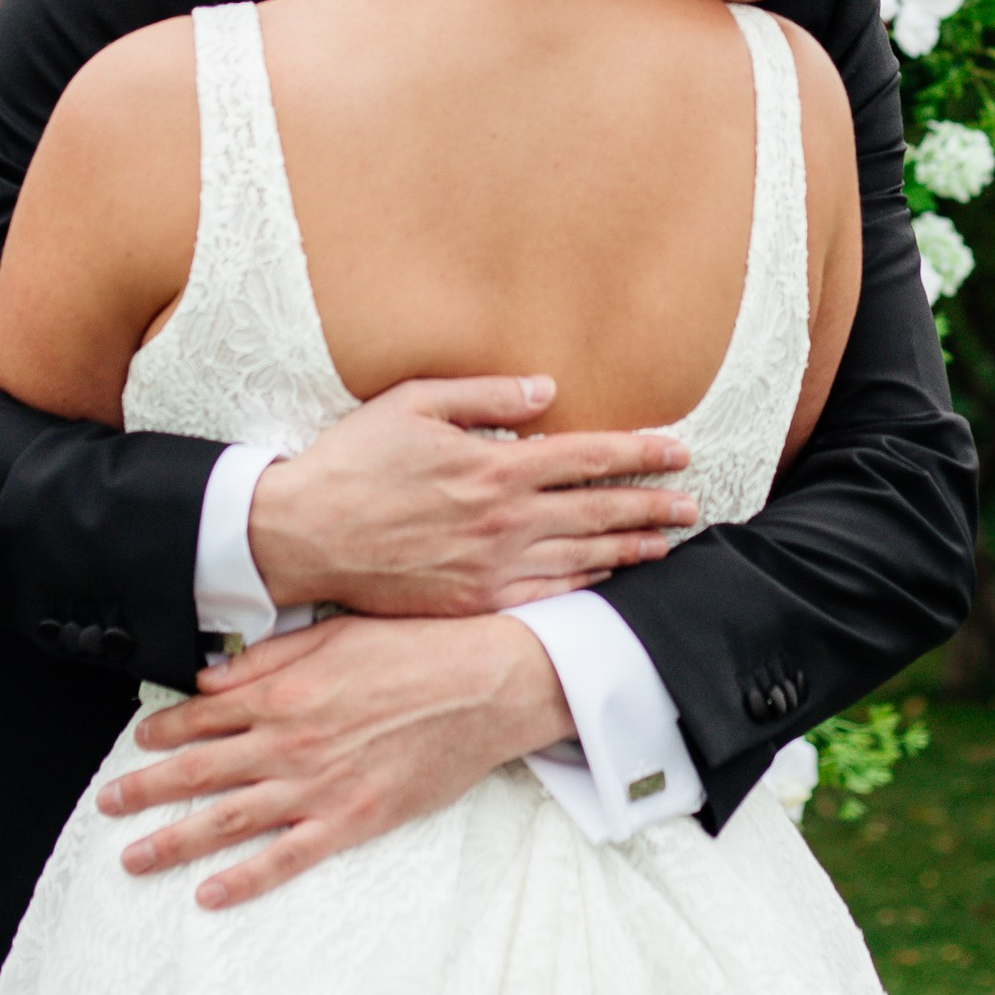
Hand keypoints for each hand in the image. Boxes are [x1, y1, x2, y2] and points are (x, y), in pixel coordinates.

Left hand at [100, 613, 566, 905]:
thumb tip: (212, 676)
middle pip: (201, 770)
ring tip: (133, 857)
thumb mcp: (336, 633)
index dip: (164, 733)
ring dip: (174, 840)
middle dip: (146, 790)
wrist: (485, 682)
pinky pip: (287, 856)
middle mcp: (289, 740)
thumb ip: (269, 659)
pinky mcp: (352, 819)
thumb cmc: (417, 649)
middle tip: (106, 806)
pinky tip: (209, 894)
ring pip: (229, 819)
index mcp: (284, 691)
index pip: (205, 715)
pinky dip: (245, 879)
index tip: (137, 745)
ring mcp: (318, 784)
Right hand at [246, 378, 697, 615]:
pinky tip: (607, 579)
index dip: (638, 451)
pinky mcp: (472, 602)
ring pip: (580, 557)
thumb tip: (548, 392)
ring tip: (667, 542)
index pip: (588, 457)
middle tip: (691, 502)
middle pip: (598, 511)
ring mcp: (490, 567)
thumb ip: (487, 397)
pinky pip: (545, 596)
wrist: (303, 536)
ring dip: (630, 548)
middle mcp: (503, 521)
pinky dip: (584, 586)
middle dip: (651, 503)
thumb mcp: (415, 404)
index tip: (677, 449)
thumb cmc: (355, 461)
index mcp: (495, 467)